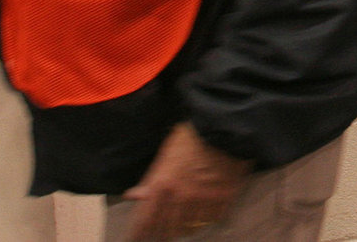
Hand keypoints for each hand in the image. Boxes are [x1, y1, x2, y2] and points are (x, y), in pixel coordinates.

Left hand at [122, 121, 251, 241]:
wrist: (223, 125)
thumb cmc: (190, 137)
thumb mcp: (165, 155)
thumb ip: (150, 180)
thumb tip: (132, 196)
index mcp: (163, 185)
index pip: (145, 219)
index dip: (138, 233)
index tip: (134, 239)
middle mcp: (181, 196)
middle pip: (168, 229)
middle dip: (164, 232)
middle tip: (163, 232)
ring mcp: (204, 199)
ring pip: (191, 228)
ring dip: (186, 227)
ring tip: (185, 224)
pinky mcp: (224, 197)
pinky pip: (213, 220)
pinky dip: (208, 219)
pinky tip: (205, 214)